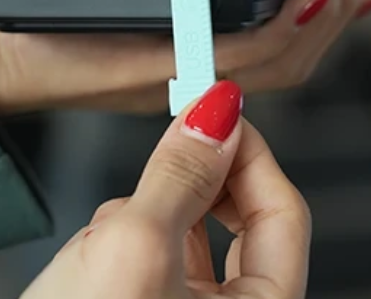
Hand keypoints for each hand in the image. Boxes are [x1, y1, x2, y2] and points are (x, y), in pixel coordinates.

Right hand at [22, 80, 310, 298]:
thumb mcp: (133, 246)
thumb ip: (179, 174)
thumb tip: (217, 113)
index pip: (283, 213)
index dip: (250, 153)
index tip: (215, 106)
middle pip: (236, 222)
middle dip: (190, 188)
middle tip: (168, 142)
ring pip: (183, 231)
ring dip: (143, 217)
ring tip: (106, 243)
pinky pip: (143, 254)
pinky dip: (115, 242)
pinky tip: (87, 262)